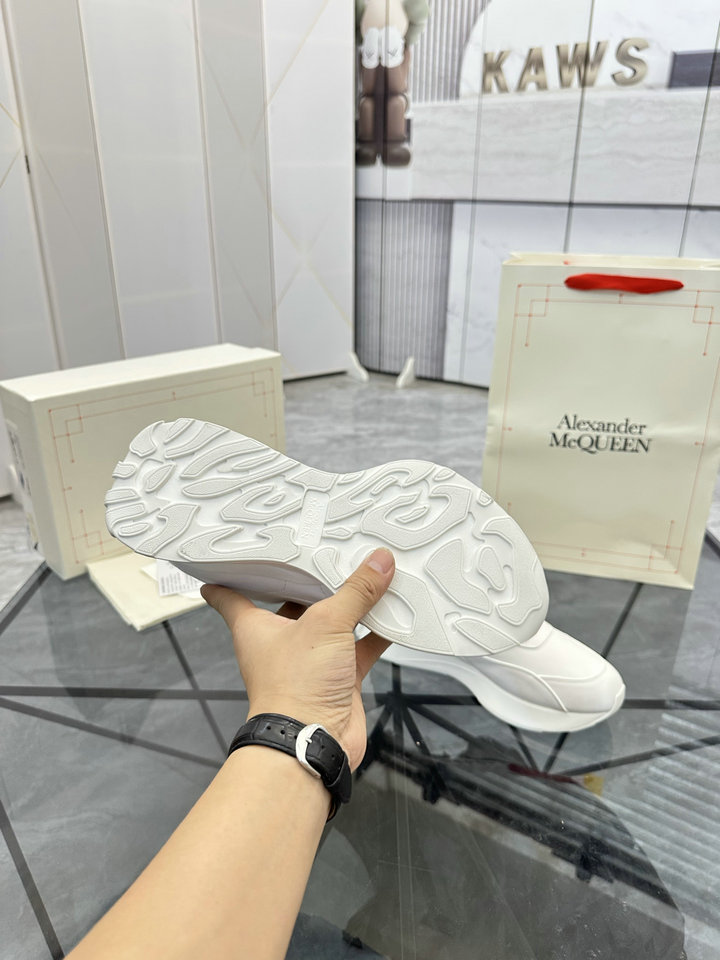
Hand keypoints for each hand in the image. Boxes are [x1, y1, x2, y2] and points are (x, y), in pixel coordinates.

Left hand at [201, 548, 394, 770]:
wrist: (313, 741)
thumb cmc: (294, 689)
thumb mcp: (326, 623)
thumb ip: (355, 592)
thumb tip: (377, 563)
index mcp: (257, 626)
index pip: (232, 595)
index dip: (230, 575)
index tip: (229, 558)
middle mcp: (282, 641)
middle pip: (294, 602)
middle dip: (311, 580)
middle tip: (326, 549)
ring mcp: (311, 659)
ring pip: (333, 623)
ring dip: (351, 604)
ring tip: (370, 572)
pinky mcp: (338, 676)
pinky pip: (360, 646)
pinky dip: (377, 632)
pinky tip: (394, 614)